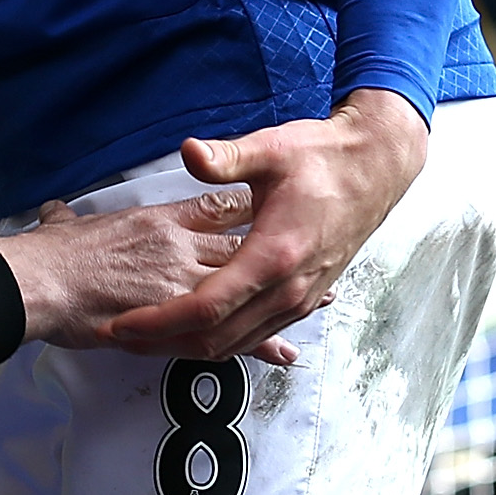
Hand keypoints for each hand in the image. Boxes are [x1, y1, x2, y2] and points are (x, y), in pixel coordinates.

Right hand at [0, 189, 297, 360]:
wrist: (40, 282)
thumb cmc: (50, 255)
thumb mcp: (63, 225)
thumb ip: (67, 220)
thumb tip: (53, 214)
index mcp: (158, 219)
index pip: (214, 206)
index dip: (246, 206)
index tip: (271, 206)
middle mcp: (180, 247)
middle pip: (242, 246)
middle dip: (279, 250)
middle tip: (315, 252)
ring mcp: (182, 283)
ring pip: (245, 287)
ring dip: (281, 295)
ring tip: (317, 300)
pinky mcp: (175, 320)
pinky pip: (228, 330)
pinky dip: (259, 341)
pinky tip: (282, 350)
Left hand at [105, 89, 429, 361]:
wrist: (375, 168)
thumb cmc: (325, 158)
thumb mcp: (272, 149)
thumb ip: (226, 157)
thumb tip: (189, 152)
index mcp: (273, 255)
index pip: (205, 306)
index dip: (158, 320)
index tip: (122, 322)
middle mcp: (287, 287)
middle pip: (216, 338)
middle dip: (162, 342)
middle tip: (120, 336)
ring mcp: (298, 298)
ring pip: (236, 343)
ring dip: (189, 345)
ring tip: (147, 337)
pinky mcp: (303, 298)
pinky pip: (255, 333)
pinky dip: (221, 339)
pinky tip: (194, 332)